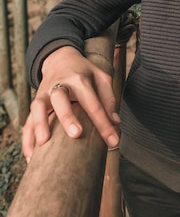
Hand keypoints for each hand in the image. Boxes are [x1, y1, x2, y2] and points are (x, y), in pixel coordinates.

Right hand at [22, 46, 119, 161]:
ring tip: (43, 144)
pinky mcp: (35, 103)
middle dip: (67, 116)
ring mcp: (44, 94)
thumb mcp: (101, 77)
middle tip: (76, 134)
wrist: (60, 59)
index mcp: (80, 79)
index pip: (93, 103)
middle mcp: (60, 85)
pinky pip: (27, 121)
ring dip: (39, 124)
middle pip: (61, 99)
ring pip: (38, 107)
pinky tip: (30, 157)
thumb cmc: (85, 73)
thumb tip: (115, 122)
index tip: (114, 142)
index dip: (104, 123)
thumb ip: (108, 98)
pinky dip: (27, 138)